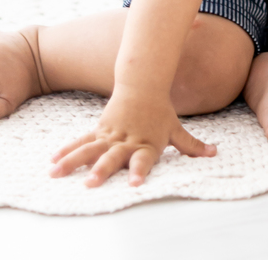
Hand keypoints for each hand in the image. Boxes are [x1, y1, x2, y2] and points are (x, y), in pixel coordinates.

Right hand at [50, 90, 215, 187]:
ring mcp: (110, 135)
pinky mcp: (99, 130)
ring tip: (56, 173)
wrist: (143, 84)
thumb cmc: (160, 111)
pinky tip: (53, 162)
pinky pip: (81, 141)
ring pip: (90, 148)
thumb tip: (214, 153)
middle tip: (91, 182)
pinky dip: (67, 151)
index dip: (140, 170)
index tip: (135, 183)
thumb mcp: (176, 128)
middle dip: (102, 169)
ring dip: (73, 161)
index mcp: (146, 143)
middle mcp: (126, 140)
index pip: (144, 158)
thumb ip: (191, 145)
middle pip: (113, 156)